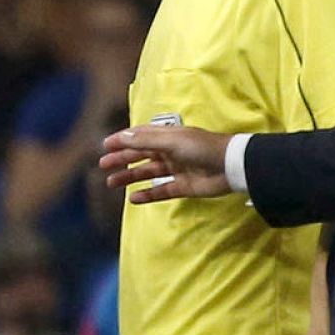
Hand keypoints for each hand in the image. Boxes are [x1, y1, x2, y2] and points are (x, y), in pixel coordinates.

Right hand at [98, 125, 231, 202]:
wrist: (231, 167)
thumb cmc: (202, 148)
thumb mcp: (171, 140)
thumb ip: (146, 140)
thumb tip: (122, 136)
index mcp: (167, 136)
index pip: (140, 136)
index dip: (122, 139)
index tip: (105, 145)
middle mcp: (169, 151)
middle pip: (140, 155)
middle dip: (121, 159)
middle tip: (103, 165)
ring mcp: (175, 170)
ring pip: (147, 173)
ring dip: (129, 177)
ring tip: (112, 183)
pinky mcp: (182, 187)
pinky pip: (160, 191)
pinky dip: (146, 195)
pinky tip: (133, 198)